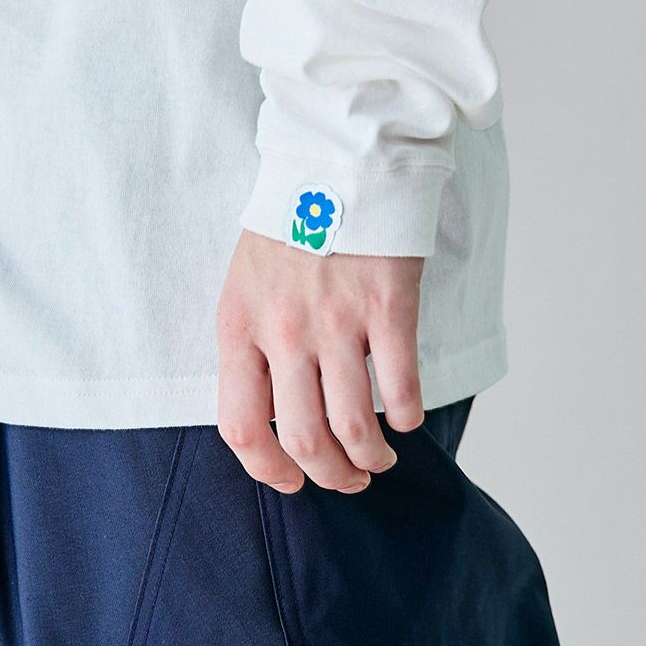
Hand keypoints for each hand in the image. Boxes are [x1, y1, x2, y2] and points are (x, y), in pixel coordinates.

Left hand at [216, 230, 424, 493]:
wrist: (337, 165)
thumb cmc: (288, 228)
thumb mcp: (244, 285)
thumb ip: (249, 344)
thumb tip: (270, 413)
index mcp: (239, 326)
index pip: (241, 426)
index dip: (267, 469)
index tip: (291, 480)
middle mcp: (284, 332)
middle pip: (303, 439)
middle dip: (329, 476)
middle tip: (348, 478)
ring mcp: (337, 321)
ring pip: (354, 427)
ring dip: (371, 457)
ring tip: (379, 458)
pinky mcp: (388, 307)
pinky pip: (401, 388)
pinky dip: (407, 417)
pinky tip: (405, 417)